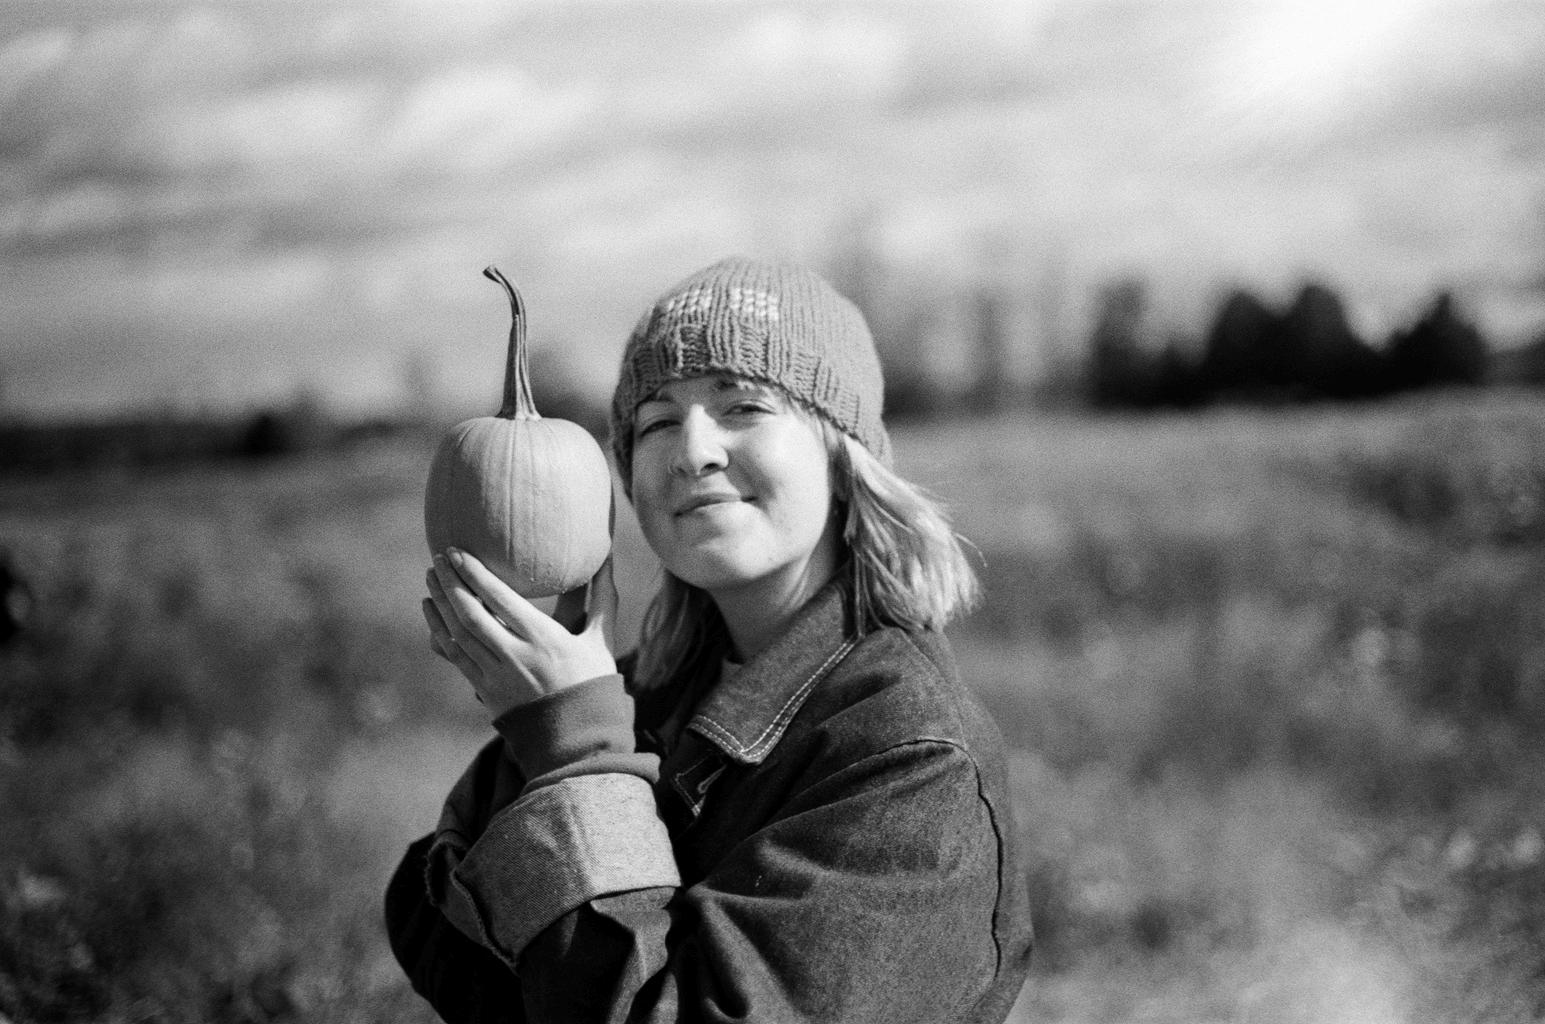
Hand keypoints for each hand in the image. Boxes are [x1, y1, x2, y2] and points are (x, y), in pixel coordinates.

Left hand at [422, 548, 617, 718]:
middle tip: (439, 557)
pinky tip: (432, 612)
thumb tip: (607, 558)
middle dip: (451, 582)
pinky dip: (439, 630)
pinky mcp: (486, 691)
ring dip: (441, 603)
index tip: (458, 551)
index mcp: (544, 639)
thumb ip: (602, 598)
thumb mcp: (601, 639)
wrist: (578, 739)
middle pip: (471, 613)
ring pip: (458, 634)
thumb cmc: (595, 683)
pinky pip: (455, 656)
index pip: (499, 598)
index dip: (474, 573)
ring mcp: (497, 676)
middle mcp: (516, 656)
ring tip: (430, 578)